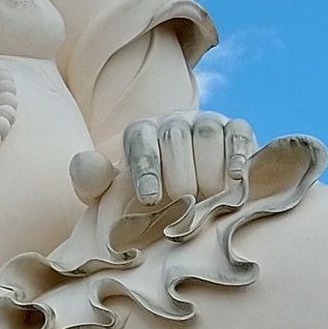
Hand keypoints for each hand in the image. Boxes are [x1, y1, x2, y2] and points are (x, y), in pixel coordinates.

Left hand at [71, 111, 257, 248]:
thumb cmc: (146, 197)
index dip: (146, 172)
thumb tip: (88, 165)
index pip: (141, 143)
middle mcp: (172, 122)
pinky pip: (238, 133)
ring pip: (207, 133)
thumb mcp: (111, 194)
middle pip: (175, 137)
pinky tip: (235, 178)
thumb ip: (93, 181)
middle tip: (183, 206)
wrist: (187, 194)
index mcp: (140, 133)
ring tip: (208, 201)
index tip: (150, 200)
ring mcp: (206, 122)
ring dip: (208, 171)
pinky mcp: (236, 129)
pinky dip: (238, 153)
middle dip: (179, 177)